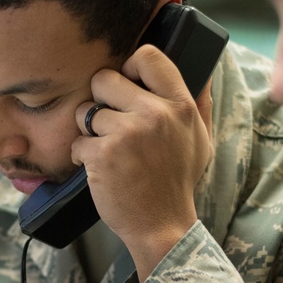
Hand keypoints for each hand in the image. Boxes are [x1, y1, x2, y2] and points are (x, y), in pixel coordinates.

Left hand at [73, 44, 213, 279]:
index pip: (148, 57)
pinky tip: (99, 169)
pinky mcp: (103, 155)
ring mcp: (127, 134)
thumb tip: (205, 72)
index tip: (126, 85)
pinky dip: (81, 156)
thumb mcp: (201, 141)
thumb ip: (200, 105)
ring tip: (106, 149)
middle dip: (100, 99)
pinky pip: (78, 141)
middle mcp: (155, 114)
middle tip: (109, 122)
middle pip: (105, 78)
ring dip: (89, 130)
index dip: (129, 66)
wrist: (161, 226)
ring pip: (86, 111)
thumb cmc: (178, 183)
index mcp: (180, 106)